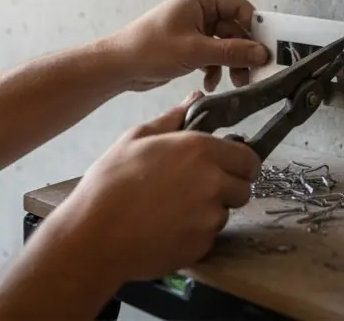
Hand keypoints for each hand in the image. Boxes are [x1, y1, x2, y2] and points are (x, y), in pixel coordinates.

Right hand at [39, 99, 259, 281]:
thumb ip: (172, 118)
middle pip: (243, 187)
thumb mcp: (136, 138)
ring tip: (171, 208)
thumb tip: (195, 99)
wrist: (95, 233)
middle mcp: (213, 182)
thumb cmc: (110, 181)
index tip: (222, 167)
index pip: (248, 158)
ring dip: (208, 211)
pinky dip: (194, 232)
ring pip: (225, 212)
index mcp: (199, 149)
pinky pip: (209, 235)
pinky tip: (166, 226)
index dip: (237, 163)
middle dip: (226, 188)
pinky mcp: (203, 244)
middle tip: (193, 188)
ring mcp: (210, 216)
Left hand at [100, 0, 267, 92]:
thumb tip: (261, 53)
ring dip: (230, 63)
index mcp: (200, 0)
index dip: (253, 28)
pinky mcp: (188, 47)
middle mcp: (198, 11)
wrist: (119, 66)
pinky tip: (210, 83)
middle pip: (234, 29)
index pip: (240, 8)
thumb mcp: (195, 51)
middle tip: (250, 74)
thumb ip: (231, 52)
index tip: (264, 50)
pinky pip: (212, 56)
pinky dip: (214, 69)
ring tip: (234, 83)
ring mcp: (193, 29)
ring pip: (224, 45)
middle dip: (242, 52)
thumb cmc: (150, 49)